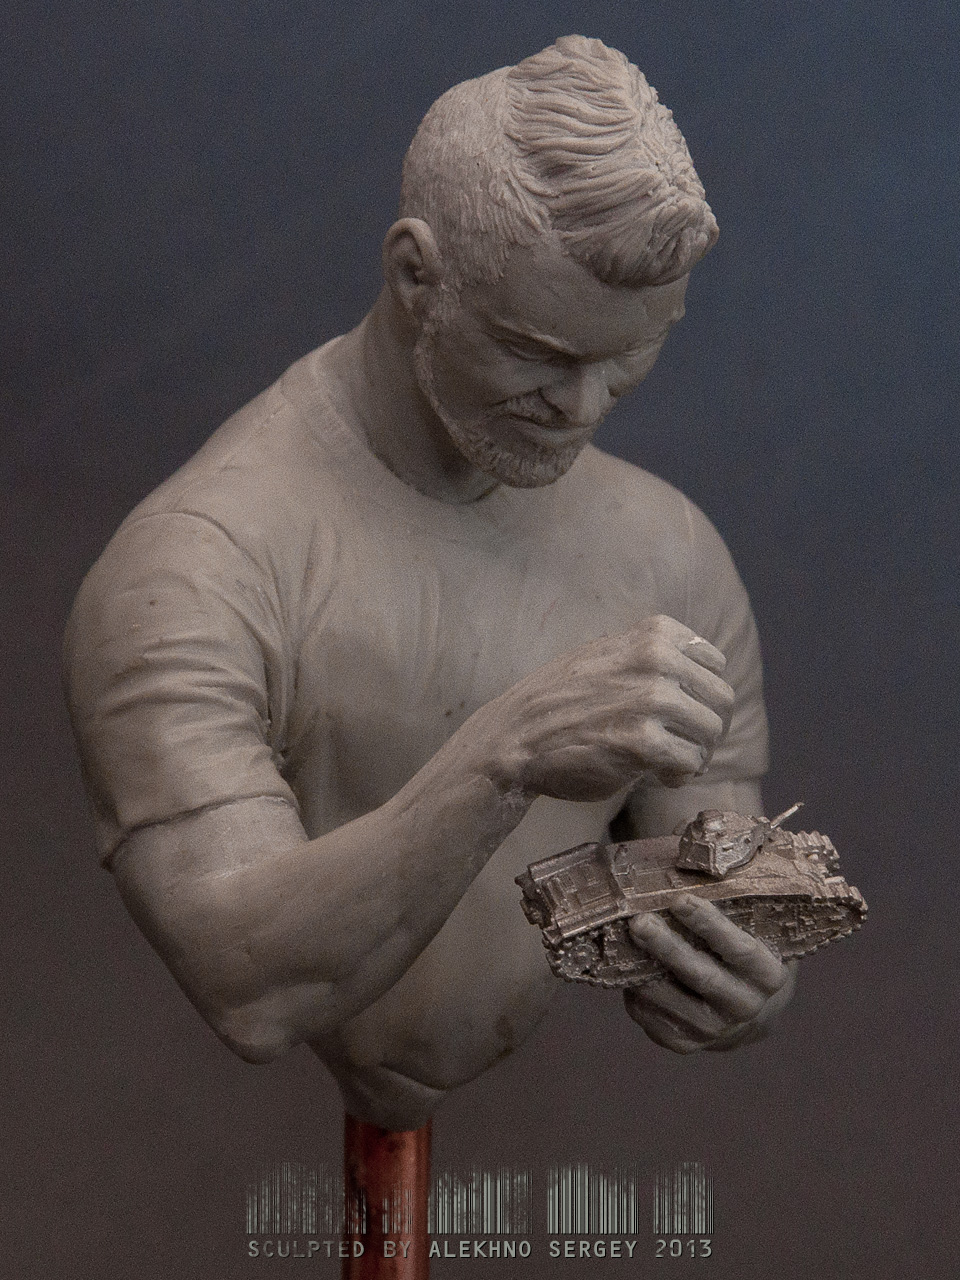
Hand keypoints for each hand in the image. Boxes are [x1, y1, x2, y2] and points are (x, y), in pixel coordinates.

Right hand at [481, 615, 734, 801]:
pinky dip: (678, 775)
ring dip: (694, 754)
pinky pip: (690, 763)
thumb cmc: (562, 700)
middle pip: (721, 700)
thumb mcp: (608, 652)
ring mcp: (651, 701)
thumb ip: (654, 654)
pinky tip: (655, 775)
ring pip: (711, 734)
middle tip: (681, 745)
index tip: (682, 714)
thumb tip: (707, 668)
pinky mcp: (644, 744)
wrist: (517, 736)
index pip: (714, 664)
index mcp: (654, 633)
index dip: (702, 694)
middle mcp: (657, 660)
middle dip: (705, 728)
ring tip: (665, 762)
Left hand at [623, 894, 794, 1052]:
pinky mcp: (687, 1043)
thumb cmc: (745, 953)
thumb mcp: (756, 927)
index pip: (739, 949)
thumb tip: (710, 842)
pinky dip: (637, 998)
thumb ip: (739, 894)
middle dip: (666, 946)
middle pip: (701, 975)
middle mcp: (746, 1007)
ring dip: (644, 971)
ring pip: (672, 1000)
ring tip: (621, 941)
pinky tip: (626, 973)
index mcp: (768, 975)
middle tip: (638, 921)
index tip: (680, 899)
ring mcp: (716, 1030)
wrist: (752, 1011)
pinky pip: (655, 1020)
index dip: (709, 924)